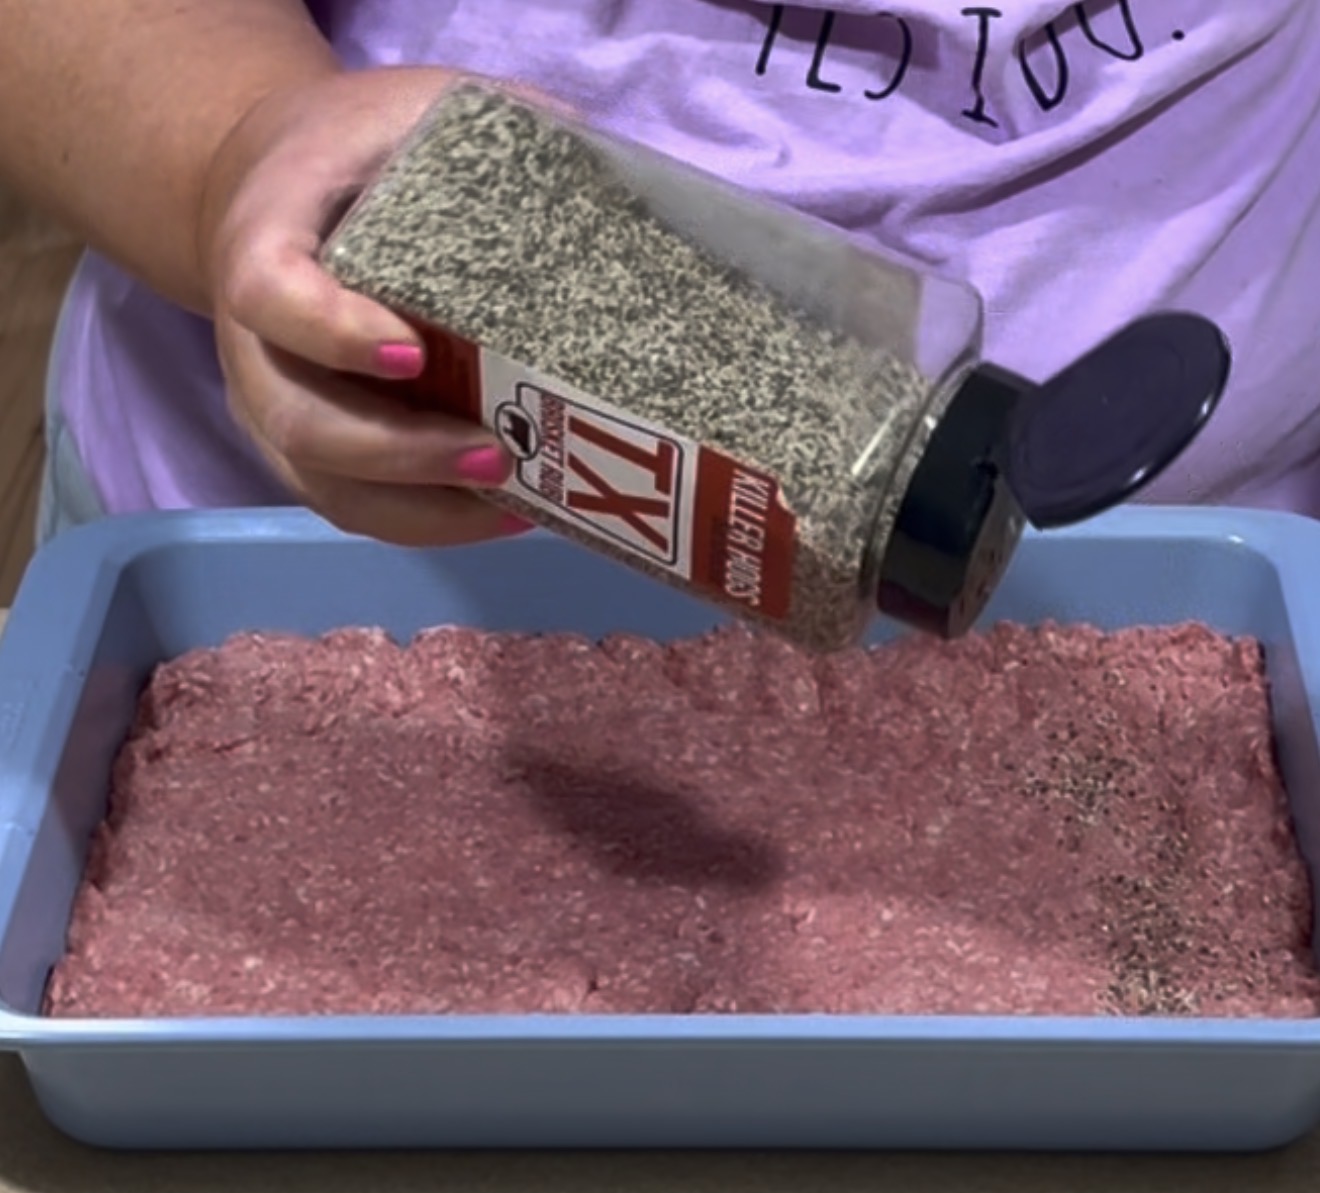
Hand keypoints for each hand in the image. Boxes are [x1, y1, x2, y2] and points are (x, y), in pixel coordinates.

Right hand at [197, 66, 531, 546]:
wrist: (288, 187)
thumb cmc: (361, 148)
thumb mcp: (412, 110)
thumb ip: (486, 125)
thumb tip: (601, 166)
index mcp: (262, 238)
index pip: (270, 294)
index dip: (332, 334)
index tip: (413, 353)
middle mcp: (252, 339)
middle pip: (299, 422)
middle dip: (399, 455)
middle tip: (496, 455)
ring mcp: (274, 402)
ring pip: (327, 485)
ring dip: (423, 510)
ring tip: (516, 503)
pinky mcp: (310, 447)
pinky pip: (356, 505)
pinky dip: (429, 522)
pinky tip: (505, 512)